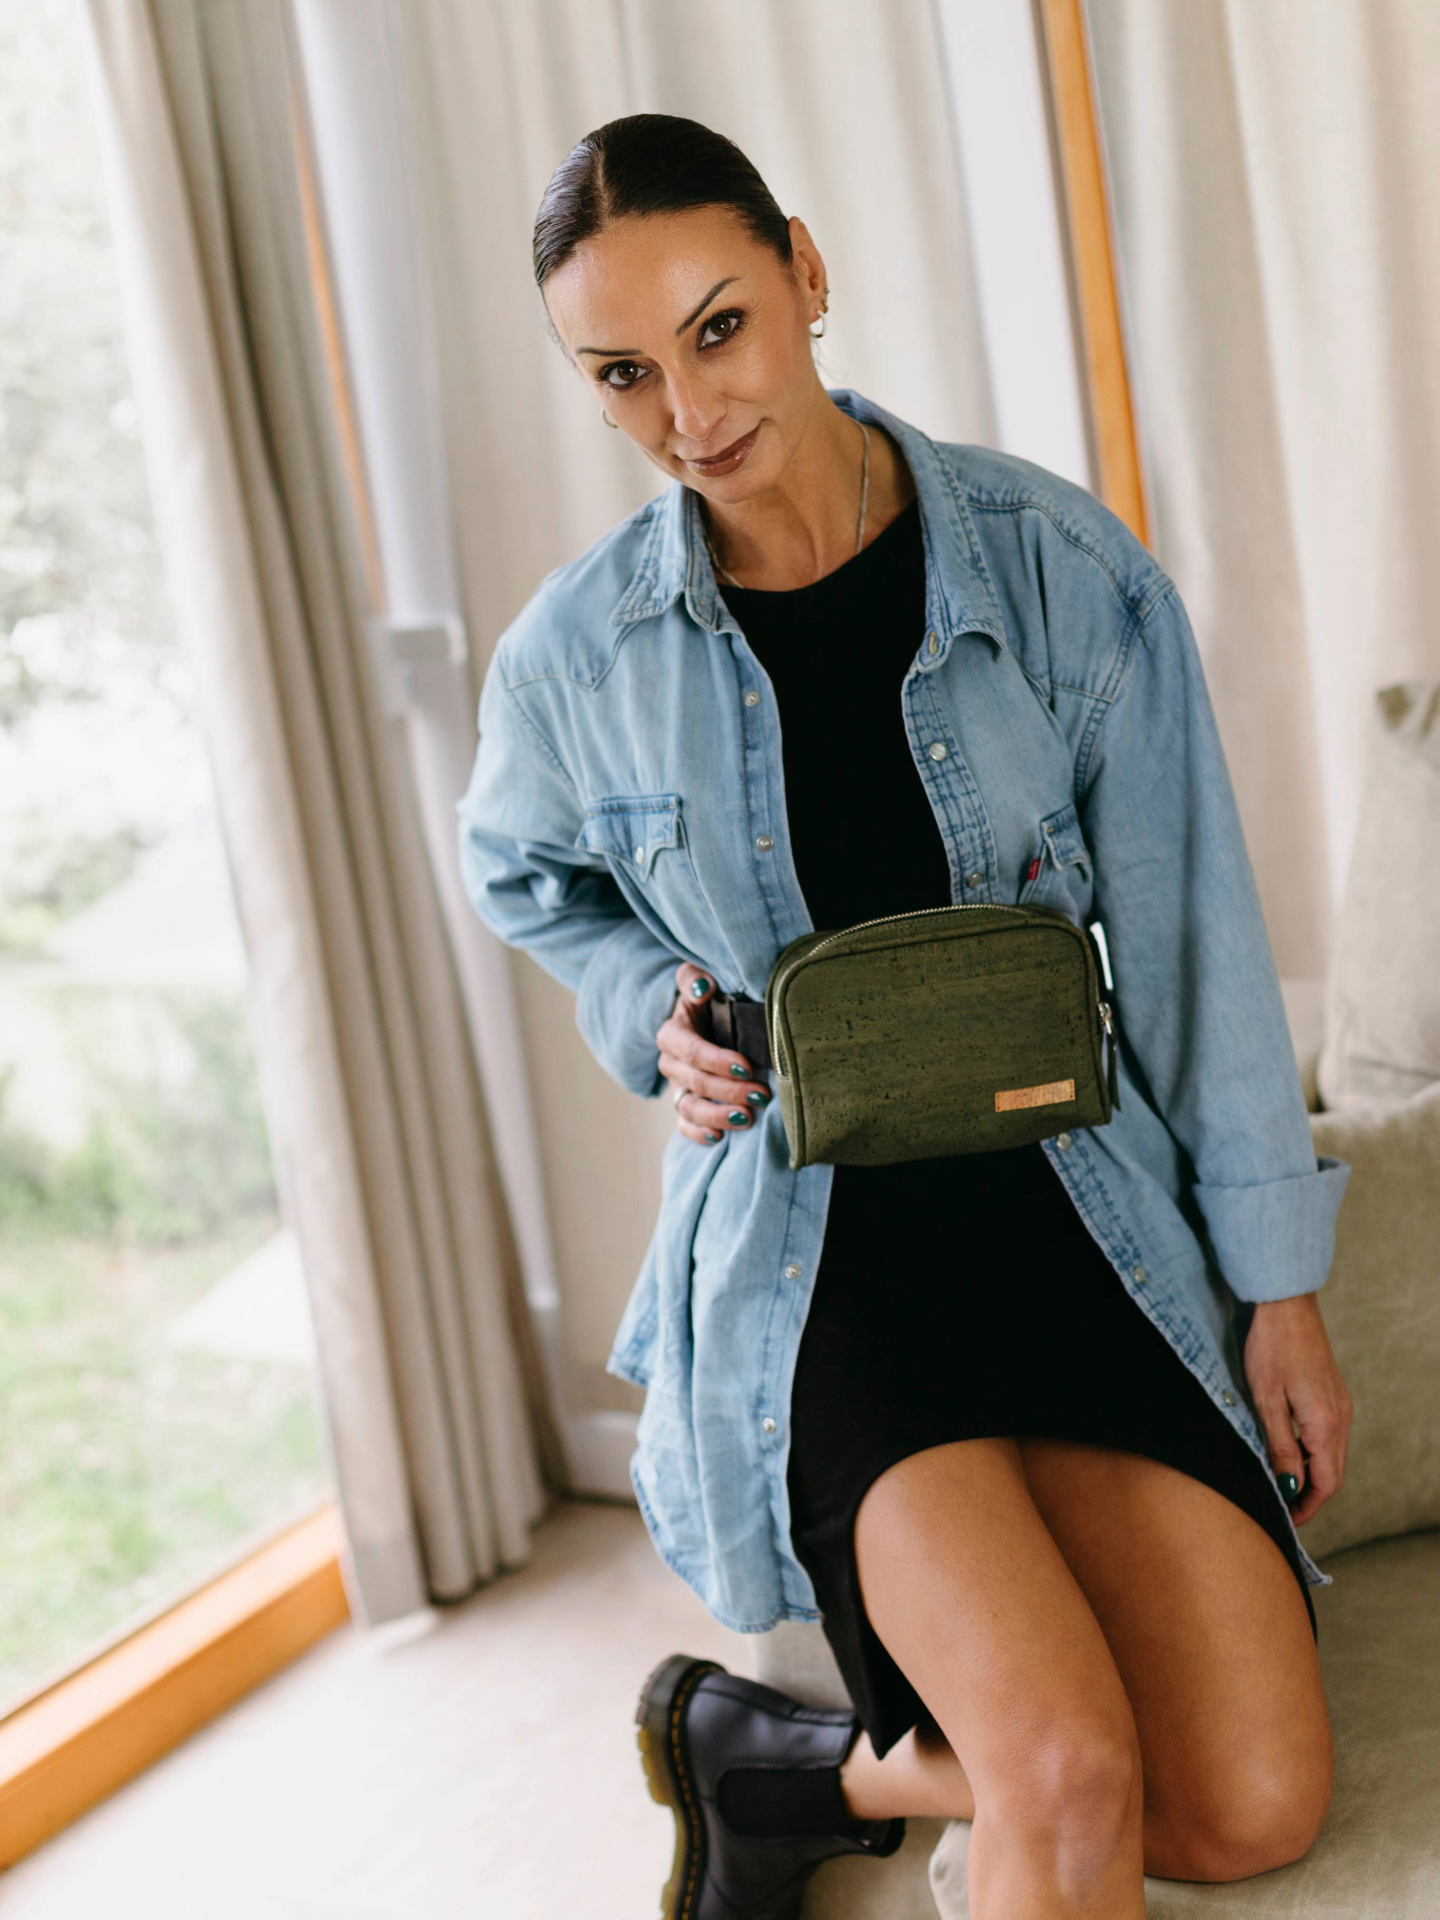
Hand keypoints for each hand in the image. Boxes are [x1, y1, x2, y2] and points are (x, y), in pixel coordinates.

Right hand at [657, 962, 771, 1145]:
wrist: (705, 1022)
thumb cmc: (708, 1001)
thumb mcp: (700, 983)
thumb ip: (694, 978)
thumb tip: (704, 987)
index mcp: (673, 1033)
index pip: (691, 1050)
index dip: (717, 1060)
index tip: (747, 1065)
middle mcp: (671, 1063)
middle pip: (694, 1082)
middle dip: (728, 1090)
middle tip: (761, 1095)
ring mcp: (677, 1088)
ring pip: (689, 1109)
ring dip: (718, 1116)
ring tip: (747, 1119)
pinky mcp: (684, 1107)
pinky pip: (685, 1126)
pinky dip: (700, 1134)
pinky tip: (721, 1137)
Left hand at [1243, 1293, 1352, 1524]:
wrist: (1286, 1306)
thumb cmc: (1271, 1349)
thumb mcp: (1266, 1401)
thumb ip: (1280, 1447)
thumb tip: (1289, 1486)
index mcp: (1326, 1425)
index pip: (1325, 1484)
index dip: (1307, 1507)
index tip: (1286, 1521)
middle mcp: (1341, 1419)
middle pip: (1332, 1474)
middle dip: (1309, 1497)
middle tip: (1281, 1509)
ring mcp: (1340, 1406)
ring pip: (1332, 1456)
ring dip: (1311, 1476)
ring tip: (1281, 1485)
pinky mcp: (1333, 1395)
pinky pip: (1329, 1437)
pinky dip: (1313, 1454)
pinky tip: (1289, 1452)